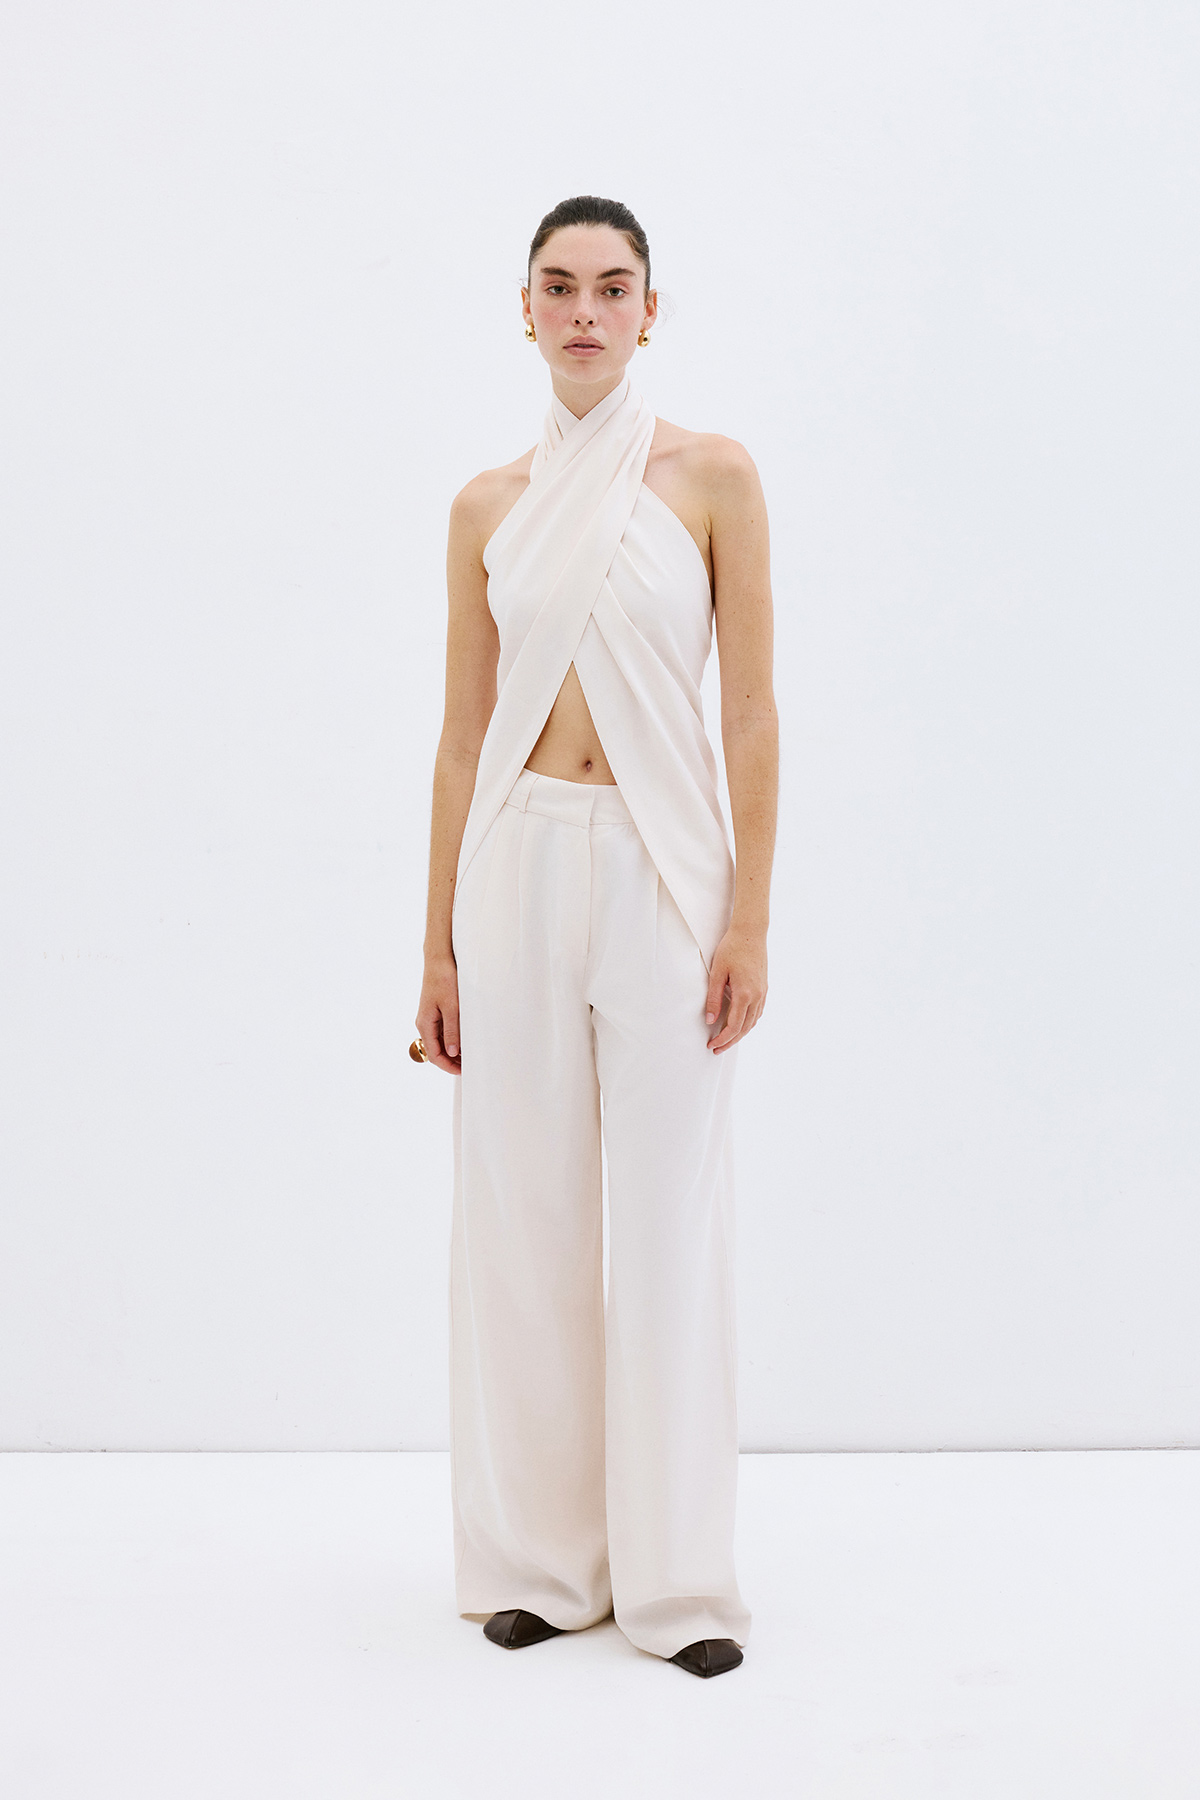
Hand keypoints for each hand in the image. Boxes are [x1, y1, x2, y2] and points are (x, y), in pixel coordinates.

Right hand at [416, 951, 461, 1073]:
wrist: (439, 959)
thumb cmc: (444, 979)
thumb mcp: (451, 1007)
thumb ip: (452, 1030)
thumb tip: (452, 1052)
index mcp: (425, 1024)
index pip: (434, 1055)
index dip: (448, 1066)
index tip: (463, 1071)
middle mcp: (425, 1023)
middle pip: (437, 1050)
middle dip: (452, 1060)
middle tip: (469, 1065)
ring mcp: (430, 1017)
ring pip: (441, 1041)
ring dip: (453, 1050)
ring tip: (470, 1054)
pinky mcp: (436, 1011)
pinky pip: (443, 1030)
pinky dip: (453, 1038)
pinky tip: (466, 1038)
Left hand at [705, 925, 766, 1053]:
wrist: (751, 933)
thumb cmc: (732, 949)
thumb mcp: (717, 973)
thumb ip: (713, 998)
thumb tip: (709, 1020)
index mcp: (745, 994)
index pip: (734, 1026)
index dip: (722, 1039)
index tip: (712, 1045)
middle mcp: (757, 996)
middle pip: (744, 1029)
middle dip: (730, 1042)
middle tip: (716, 1049)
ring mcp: (763, 993)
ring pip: (753, 1022)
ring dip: (740, 1034)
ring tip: (726, 1040)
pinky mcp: (764, 988)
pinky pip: (758, 1013)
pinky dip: (748, 1023)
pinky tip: (739, 1024)